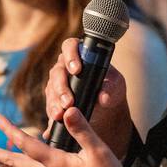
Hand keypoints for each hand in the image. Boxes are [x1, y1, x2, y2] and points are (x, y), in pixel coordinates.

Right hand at [45, 37, 134, 159]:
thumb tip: (103, 98)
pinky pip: (50, 104)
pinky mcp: (54, 99)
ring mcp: (57, 83)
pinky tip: (56, 120)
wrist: (106, 109)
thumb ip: (111, 89)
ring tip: (61, 114)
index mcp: (80, 55)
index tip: (76, 70)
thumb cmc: (111, 89)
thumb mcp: (116, 87)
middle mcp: (65, 66)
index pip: (70, 46)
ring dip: (55, 102)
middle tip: (69, 101)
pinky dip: (53, 113)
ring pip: (51, 89)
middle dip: (61, 87)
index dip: (71, 55)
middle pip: (57, 72)